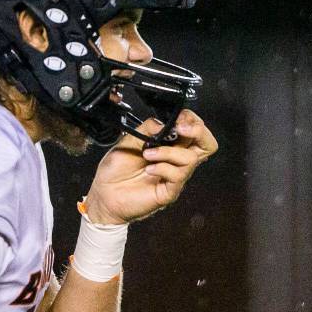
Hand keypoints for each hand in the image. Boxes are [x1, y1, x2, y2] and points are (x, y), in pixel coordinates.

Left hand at [83, 110, 217, 224]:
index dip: (192, 120)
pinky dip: (162, 168)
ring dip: (168, 152)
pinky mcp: (169, 191)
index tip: (179, 117)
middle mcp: (176, 160)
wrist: (104, 194)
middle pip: (207, 145)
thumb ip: (146, 129)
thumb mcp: (127, 141)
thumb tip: (163, 123)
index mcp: (169, 145)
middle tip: (180, 128)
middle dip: (198, 131)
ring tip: (147, 155)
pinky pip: (177, 176)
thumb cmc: (116, 170)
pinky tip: (148, 169)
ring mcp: (175, 176)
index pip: (194, 131)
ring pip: (191, 159)